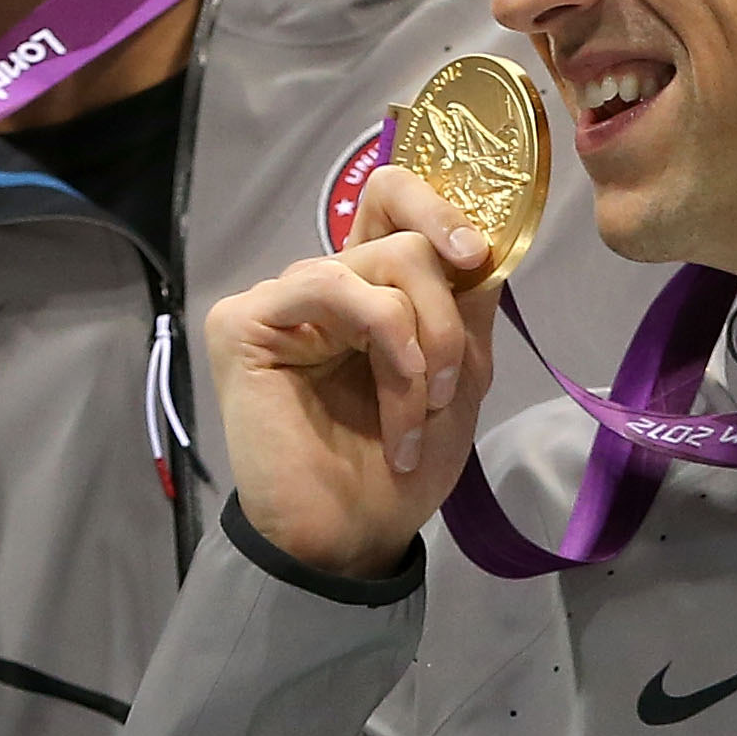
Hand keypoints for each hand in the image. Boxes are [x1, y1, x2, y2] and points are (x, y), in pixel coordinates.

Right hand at [207, 170, 503, 576]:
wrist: (354, 536)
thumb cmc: (400, 468)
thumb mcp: (459, 379)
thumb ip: (469, 306)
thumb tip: (490, 240)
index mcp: (371, 289)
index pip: (392, 199)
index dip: (440, 208)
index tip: (477, 258)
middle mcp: (328, 285)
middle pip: (406, 238)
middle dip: (447, 317)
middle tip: (447, 386)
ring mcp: (285, 300)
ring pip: (382, 262)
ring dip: (421, 345)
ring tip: (417, 413)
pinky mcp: (246, 322)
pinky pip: (326, 283)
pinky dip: (381, 337)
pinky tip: (389, 394)